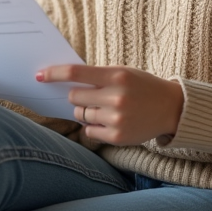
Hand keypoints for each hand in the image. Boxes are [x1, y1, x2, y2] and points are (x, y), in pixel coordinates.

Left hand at [37, 64, 184, 145]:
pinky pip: (89, 131)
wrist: (172, 108)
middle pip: (74, 97)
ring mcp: (116, 119)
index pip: (76, 73)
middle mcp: (116, 97)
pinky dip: (94, 126)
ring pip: (81, 114)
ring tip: (106, 108)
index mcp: (116, 76)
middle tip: (91, 95)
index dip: (54, 73)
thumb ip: (98, 76)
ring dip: (86, 111)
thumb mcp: (123, 73)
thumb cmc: (143, 86)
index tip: (39, 75)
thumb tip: (65, 82)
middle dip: (77, 96)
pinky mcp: (117, 137)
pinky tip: (110, 121)